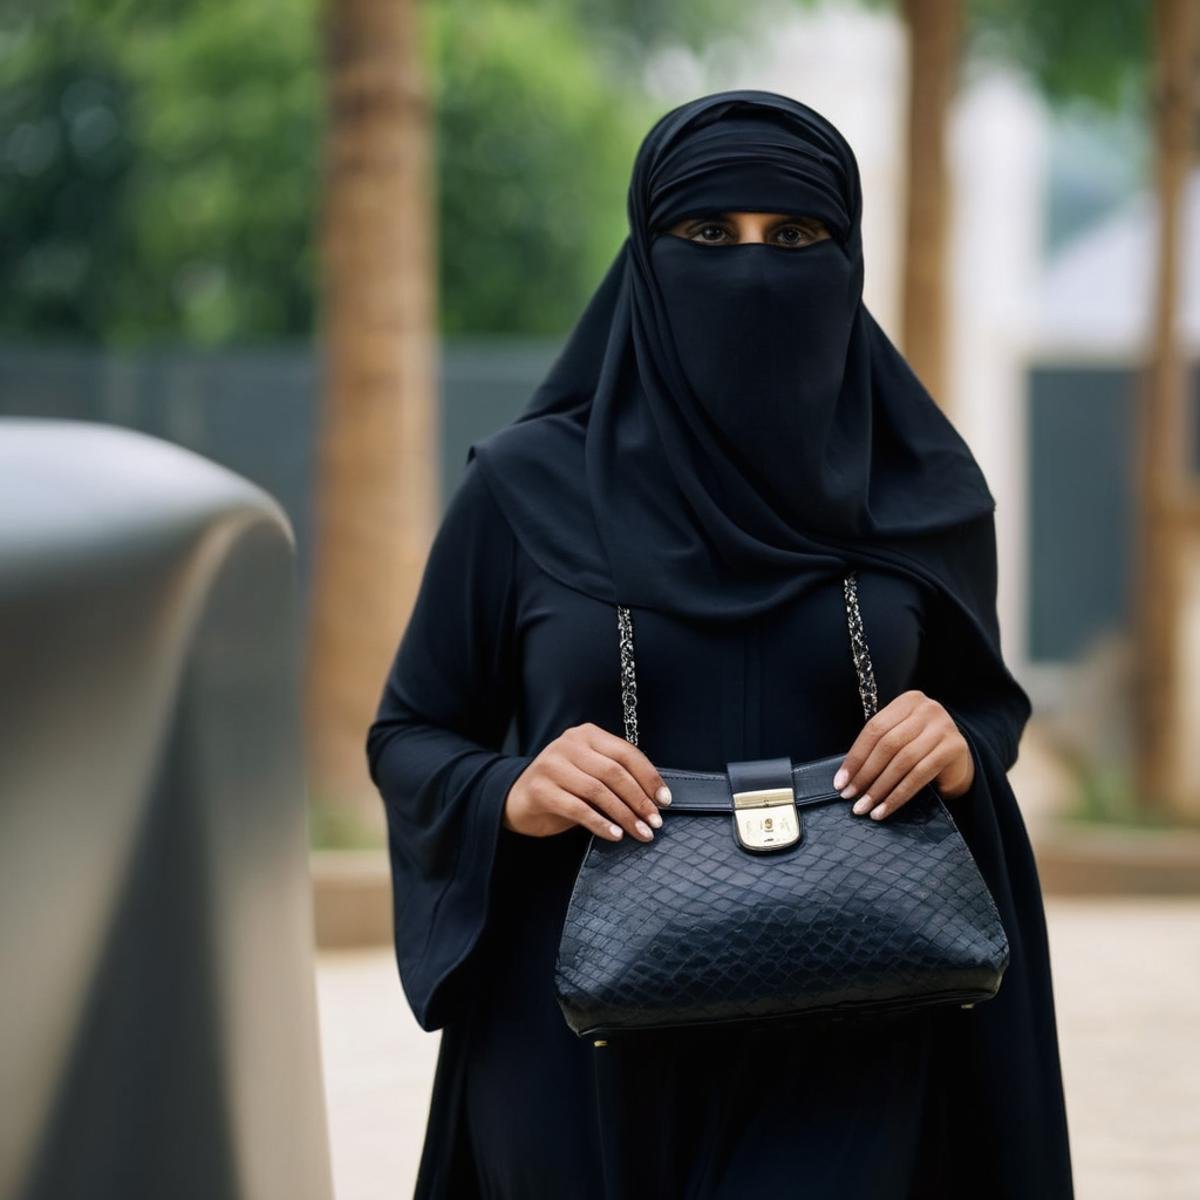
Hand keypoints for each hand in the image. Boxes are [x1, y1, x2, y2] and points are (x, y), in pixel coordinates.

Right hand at [503, 722, 672, 842]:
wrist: (518, 799)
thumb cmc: (563, 787)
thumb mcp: (590, 773)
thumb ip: (615, 775)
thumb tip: (655, 798)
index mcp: (586, 734)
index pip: (626, 753)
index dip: (649, 777)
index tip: (665, 801)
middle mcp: (568, 744)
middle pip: (614, 772)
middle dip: (639, 799)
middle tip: (655, 822)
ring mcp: (551, 765)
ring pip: (598, 791)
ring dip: (624, 815)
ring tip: (640, 832)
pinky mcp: (540, 789)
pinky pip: (577, 808)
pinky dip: (600, 823)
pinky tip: (615, 835)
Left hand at [832, 690, 974, 820]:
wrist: (959, 760)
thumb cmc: (921, 748)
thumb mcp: (899, 737)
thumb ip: (877, 745)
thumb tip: (845, 777)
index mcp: (909, 700)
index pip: (874, 729)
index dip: (855, 757)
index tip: (840, 782)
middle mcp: (928, 709)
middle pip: (887, 744)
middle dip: (865, 774)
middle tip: (850, 796)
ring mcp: (944, 727)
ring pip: (902, 761)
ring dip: (879, 788)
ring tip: (864, 807)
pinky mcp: (954, 748)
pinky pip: (919, 776)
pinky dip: (898, 795)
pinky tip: (884, 809)